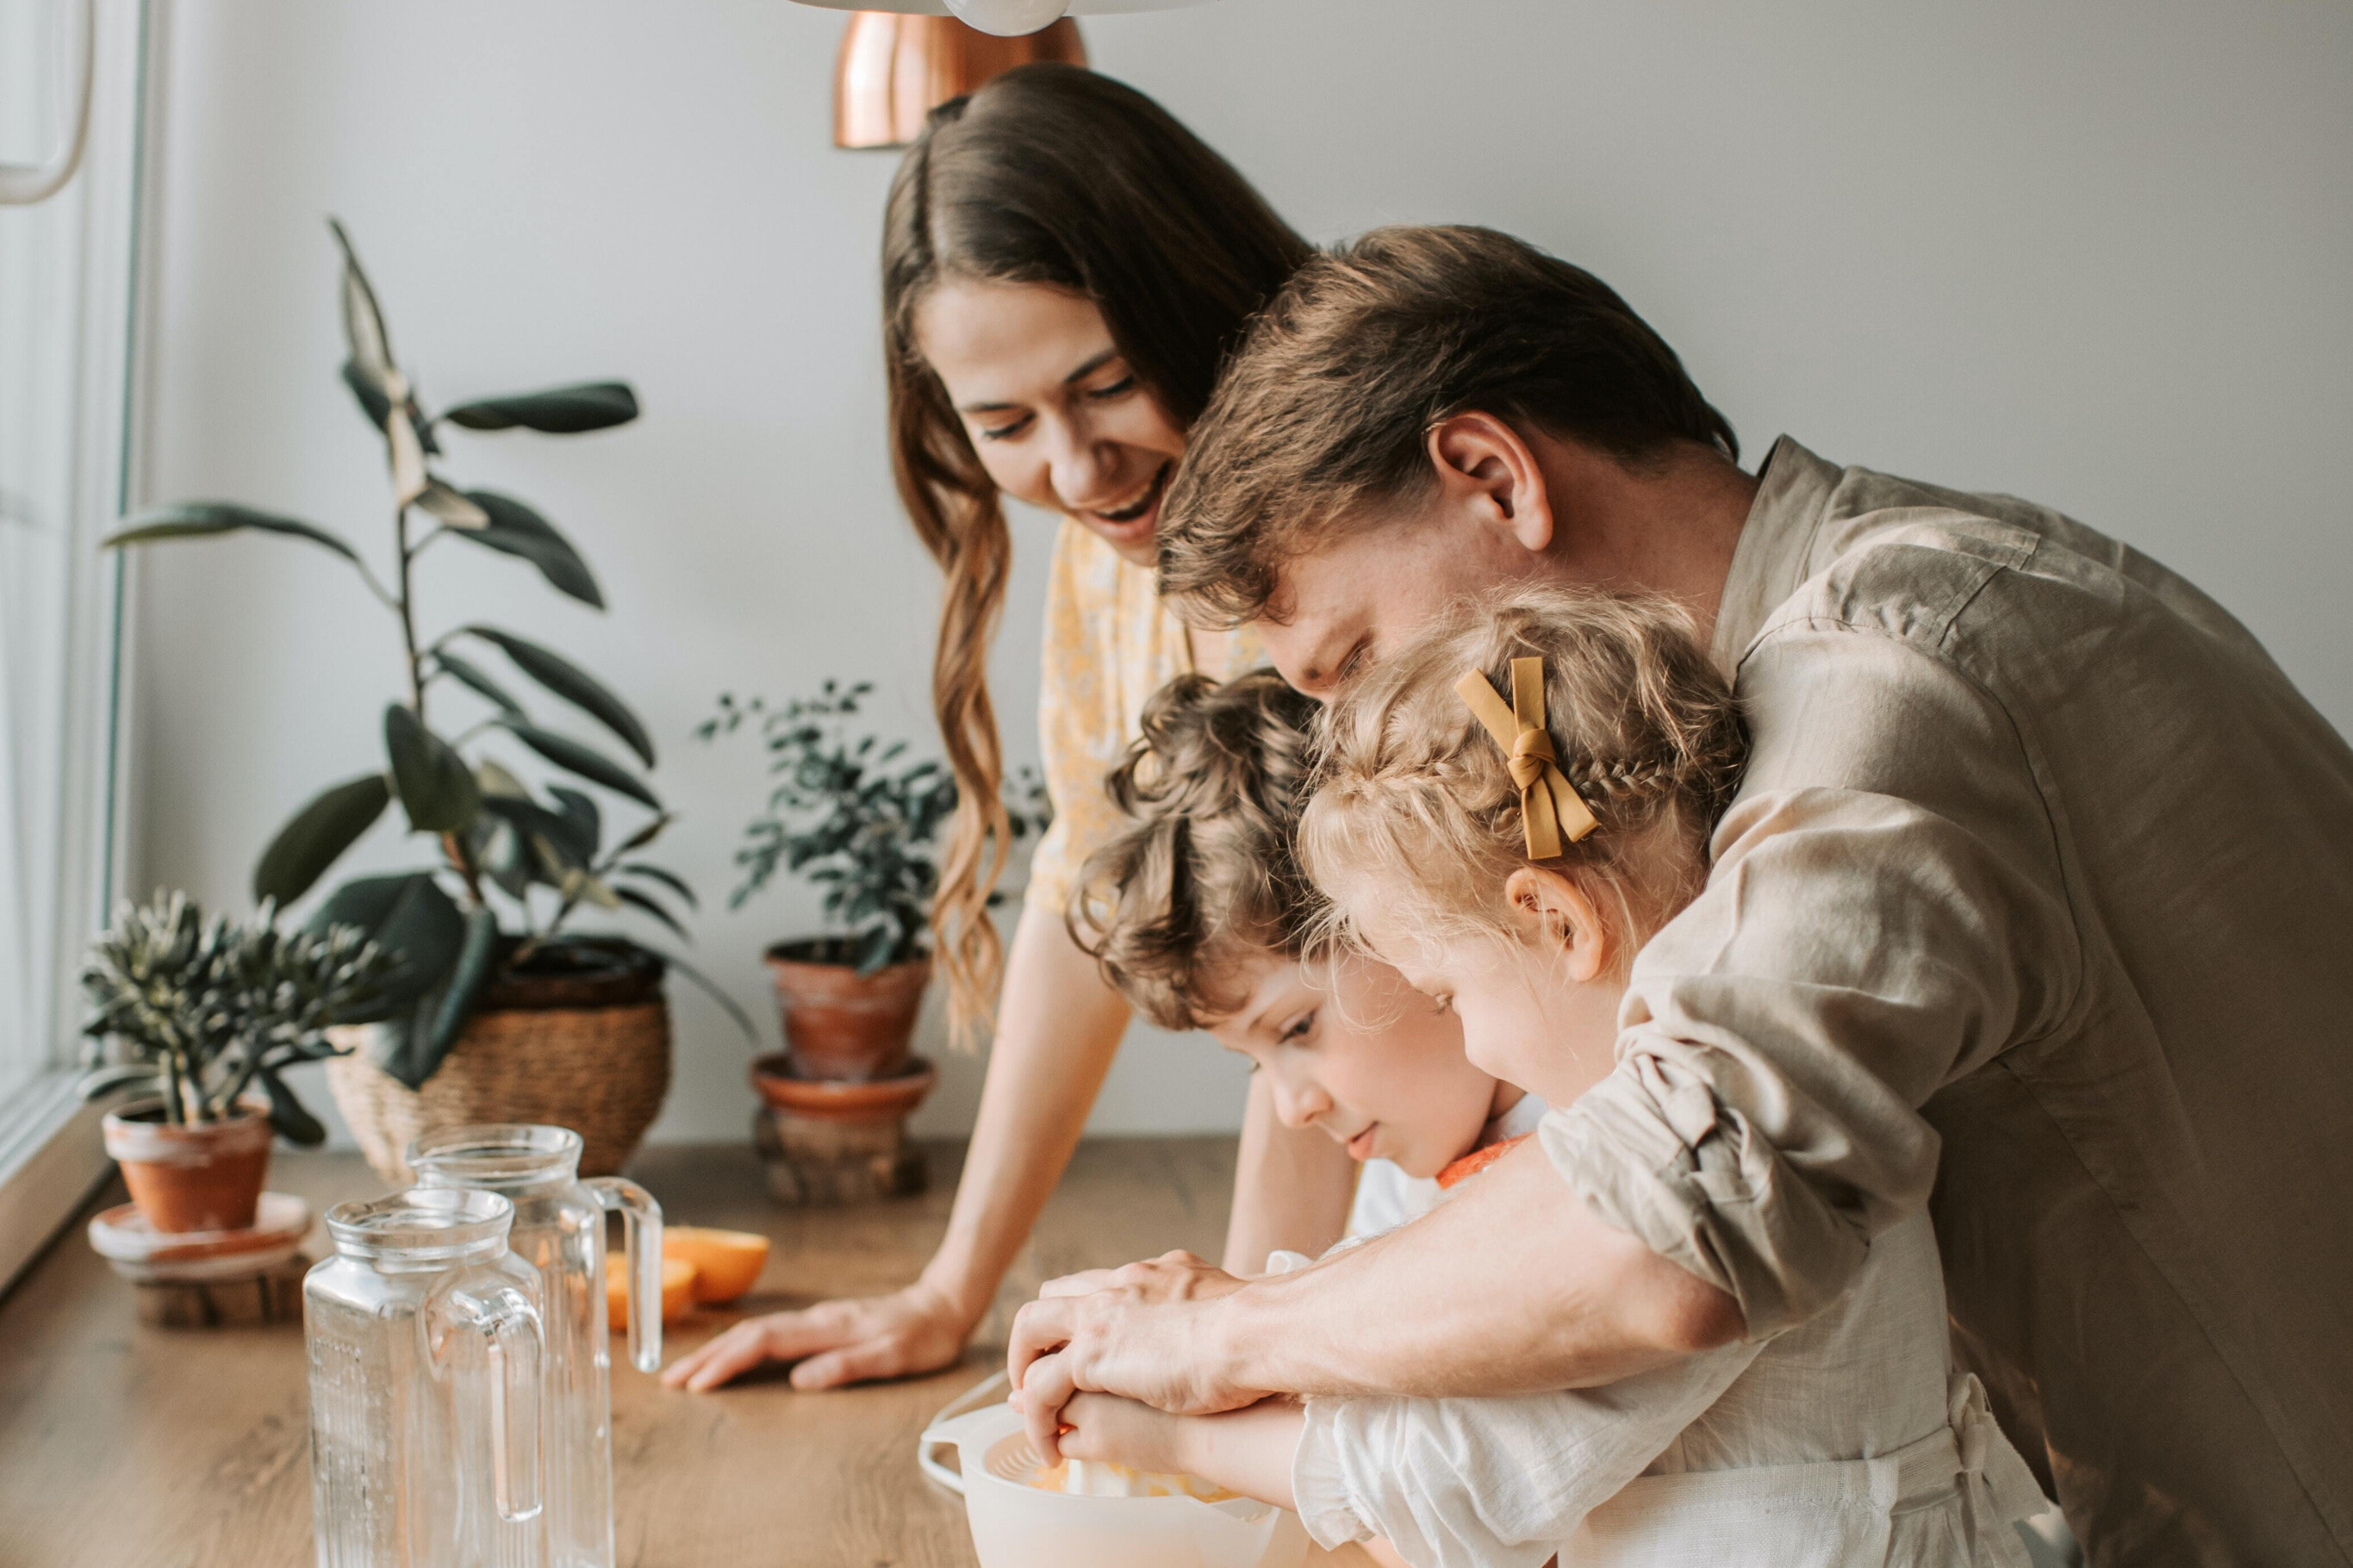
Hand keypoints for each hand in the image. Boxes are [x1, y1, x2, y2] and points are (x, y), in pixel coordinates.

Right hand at [659, 1278, 972, 1391]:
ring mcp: (815, 1320)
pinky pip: (769, 1335)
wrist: (943, 1303)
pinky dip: (740, 1347)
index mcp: (826, 1328)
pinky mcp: (819, 1325)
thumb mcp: (894, 1357)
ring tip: (686, 1372)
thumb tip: (800, 1381)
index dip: (727, 1362)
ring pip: (755, 1333)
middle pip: (748, 1334)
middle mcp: (815, 1320)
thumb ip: (847, 1366)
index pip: (763, 1343)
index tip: (697, 1384)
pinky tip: (730, 1358)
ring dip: (718, 1351)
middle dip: (707, 1357)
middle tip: (670, 1381)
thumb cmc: (923, 1335)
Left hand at [1009, 1250, 1259, 1458]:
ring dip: (1026, 1370)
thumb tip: (1233, 1312)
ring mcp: (1099, 1317)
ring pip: (1030, 1332)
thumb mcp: (1228, 1302)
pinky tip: (1047, 1444)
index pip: (1098, 1282)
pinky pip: (1040, 1388)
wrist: (1253, 1335)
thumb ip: (1211, 1305)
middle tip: (1041, 1372)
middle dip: (1040, 1334)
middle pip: (1052, 1295)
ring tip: (1032, 1409)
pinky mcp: (1090, 1356)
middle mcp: (1118, 1285)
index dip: (1079, 1312)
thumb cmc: (1258, 1329)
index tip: (1079, 1344)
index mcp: (1152, 1274)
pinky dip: (1035, 1418)